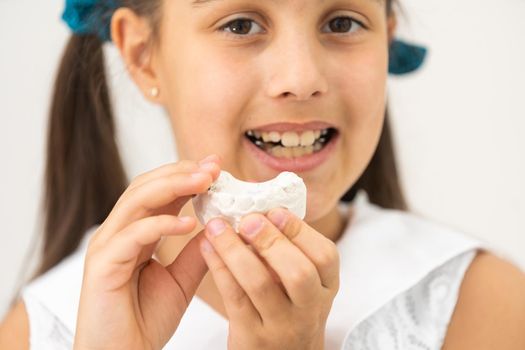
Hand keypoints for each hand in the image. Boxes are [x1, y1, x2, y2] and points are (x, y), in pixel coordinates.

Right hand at [74, 155, 220, 349]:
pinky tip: (189, 222)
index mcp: (136, 232)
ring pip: (137, 201)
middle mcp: (118, 232)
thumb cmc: (144, 320)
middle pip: (146, 186)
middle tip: (213, 166)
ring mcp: (107, 245)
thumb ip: (195, 252)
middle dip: (181, 171)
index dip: (186, 175)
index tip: (217, 166)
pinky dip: (161, 224)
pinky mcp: (102, 265)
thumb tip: (220, 227)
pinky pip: (133, 235)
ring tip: (205, 181)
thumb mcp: (181, 280)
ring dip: (173, 186)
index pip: (159, 191)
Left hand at [200, 208, 339, 349]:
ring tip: (217, 227)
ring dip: (235, 250)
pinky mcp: (252, 337)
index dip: (299, 230)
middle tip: (246, 219)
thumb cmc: (289, 309)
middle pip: (298, 272)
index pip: (325, 256)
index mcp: (326, 288)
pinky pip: (234, 297)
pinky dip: (219, 267)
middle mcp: (309, 309)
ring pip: (259, 284)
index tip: (274, 211)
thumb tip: (263, 208)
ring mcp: (281, 326)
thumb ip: (292, 252)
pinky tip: (208, 247)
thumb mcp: (305, 285)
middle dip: (271, 240)